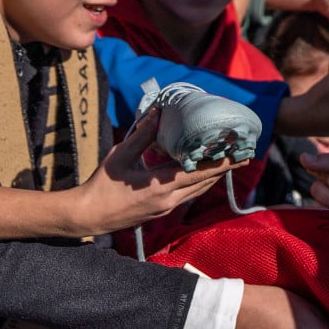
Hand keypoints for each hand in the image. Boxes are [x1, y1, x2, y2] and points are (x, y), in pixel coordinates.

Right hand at [63, 107, 231, 234]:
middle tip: (241, 155)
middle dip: (223, 169)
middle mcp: (169, 201)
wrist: (88, 216)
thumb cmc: (102, 185)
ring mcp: (166, 209)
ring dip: (213, 177)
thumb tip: (156, 113)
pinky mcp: (161, 212)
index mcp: (160, 187)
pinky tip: (201, 173)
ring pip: (197, 191)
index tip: (239, 155)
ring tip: (227, 161)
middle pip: (204, 184)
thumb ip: (141, 135)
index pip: (199, 174)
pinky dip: (198, 183)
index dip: (221, 164)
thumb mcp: (120, 156)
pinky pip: (187, 196)